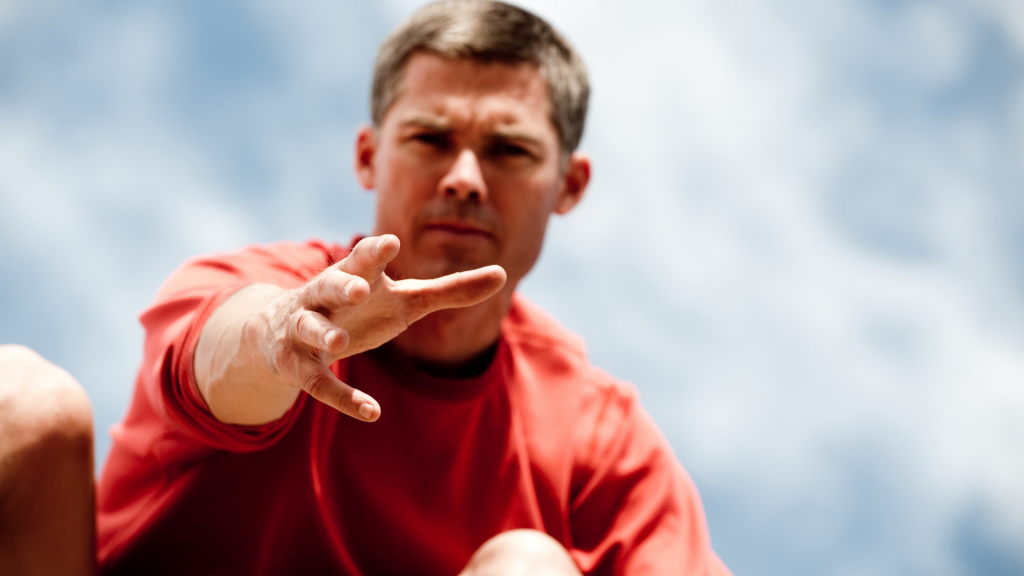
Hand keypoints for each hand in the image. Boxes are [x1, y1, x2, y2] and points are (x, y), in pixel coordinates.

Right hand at [202, 234, 505, 423]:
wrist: (282, 330)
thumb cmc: (359, 309)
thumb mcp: (405, 299)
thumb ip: (451, 289)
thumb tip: (504, 275)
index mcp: (354, 276)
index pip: (362, 258)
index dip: (374, 252)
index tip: (390, 242)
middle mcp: (323, 297)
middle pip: (329, 285)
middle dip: (342, 286)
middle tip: (359, 289)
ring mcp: (303, 329)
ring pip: (309, 328)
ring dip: (323, 335)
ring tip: (340, 343)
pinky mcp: (296, 364)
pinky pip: (317, 382)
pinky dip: (343, 397)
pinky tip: (372, 412)